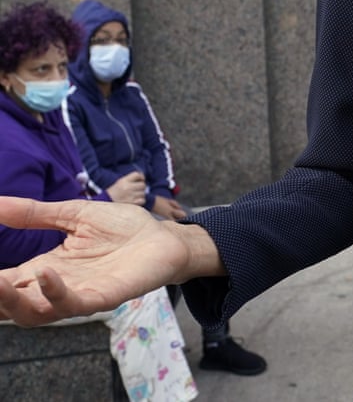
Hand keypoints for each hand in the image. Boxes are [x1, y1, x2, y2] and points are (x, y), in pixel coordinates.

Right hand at [0, 196, 219, 325]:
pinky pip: (73, 304)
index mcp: (45, 269)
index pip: (6, 281)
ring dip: (11, 302)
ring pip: (34, 313)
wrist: (164, 235)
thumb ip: (35, 213)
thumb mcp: (73, 214)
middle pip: (12, 306)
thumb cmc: (121, 228)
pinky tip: (44, 274)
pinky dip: (55, 292)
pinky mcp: (104, 297)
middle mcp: (56, 288)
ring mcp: (79, 295)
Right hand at [106, 171, 146, 205]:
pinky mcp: (132, 203)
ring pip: (143, 193)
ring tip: (133, 197)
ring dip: (140, 195)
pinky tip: (134, 202)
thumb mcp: (119, 183)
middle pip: (143, 185)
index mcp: (123, 181)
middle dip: (140, 188)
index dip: (141, 177)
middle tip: (135, 191)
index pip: (137, 174)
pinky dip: (140, 201)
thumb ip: (130, 180)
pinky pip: (142, 200)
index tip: (141, 180)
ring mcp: (130, 196)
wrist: (104, 205)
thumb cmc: (113, 194)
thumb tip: (143, 178)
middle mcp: (127, 187)